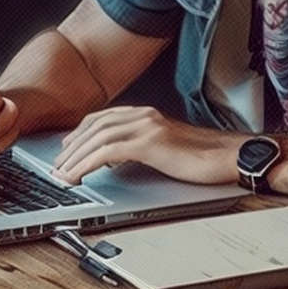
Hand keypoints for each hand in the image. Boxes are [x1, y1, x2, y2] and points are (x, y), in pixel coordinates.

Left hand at [52, 106, 240, 185]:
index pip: (103, 118)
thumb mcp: (166, 148)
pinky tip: (78, 174)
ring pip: (97, 136)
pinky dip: (87, 163)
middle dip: (71, 146)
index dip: (80, 132)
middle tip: (56, 165)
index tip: (66, 148)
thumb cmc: (205, 158)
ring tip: (61, 173)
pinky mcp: (151, 142)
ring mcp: (147, 126)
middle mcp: (144, 115)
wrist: (231, 156)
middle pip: (95, 125)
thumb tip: (120, 160)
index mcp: (147, 115)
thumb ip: (144, 147)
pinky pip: (108, 151)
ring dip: (74, 156)